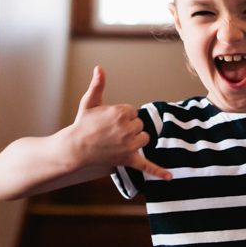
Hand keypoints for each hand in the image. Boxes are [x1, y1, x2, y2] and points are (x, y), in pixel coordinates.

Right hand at [65, 66, 171, 180]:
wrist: (75, 148)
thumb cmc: (82, 124)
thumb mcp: (89, 102)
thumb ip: (98, 85)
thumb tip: (99, 68)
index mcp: (120, 112)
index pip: (132, 111)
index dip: (121, 116)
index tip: (108, 121)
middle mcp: (127, 128)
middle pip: (139, 124)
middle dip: (127, 127)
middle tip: (110, 132)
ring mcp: (129, 145)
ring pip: (144, 138)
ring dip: (135, 140)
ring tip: (117, 142)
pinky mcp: (128, 159)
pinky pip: (147, 165)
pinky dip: (159, 172)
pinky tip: (170, 177)